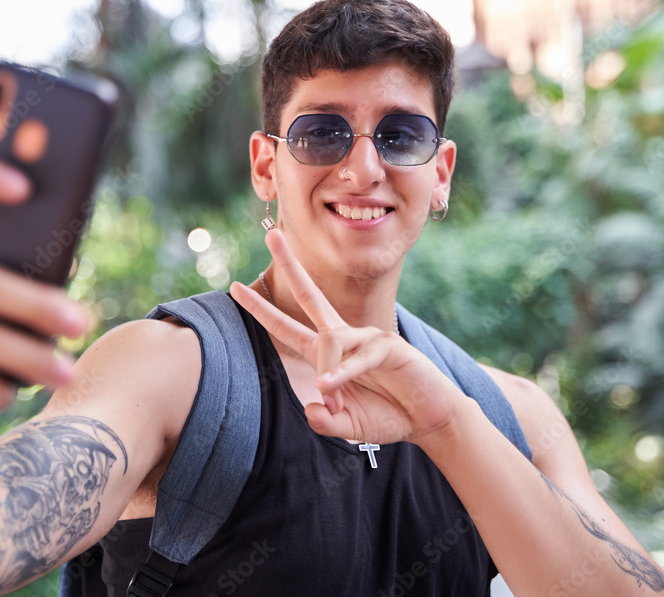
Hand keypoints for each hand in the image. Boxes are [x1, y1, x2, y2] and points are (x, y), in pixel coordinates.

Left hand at [229, 229, 461, 445]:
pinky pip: (359, 355)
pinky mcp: (388, 346)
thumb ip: (325, 422)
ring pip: (330, 341)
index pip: (286, 327)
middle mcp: (344, 339)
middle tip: (271, 236)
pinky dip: (342, 373)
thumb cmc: (387, 416)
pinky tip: (331, 387)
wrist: (429, 420)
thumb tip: (311, 407)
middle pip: (310, 296)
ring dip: (326, 372)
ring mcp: (366, 338)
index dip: (261, 308)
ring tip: (334, 401)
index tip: (234, 287)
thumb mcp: (347, 426)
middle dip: (290, 266)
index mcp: (327, 354)